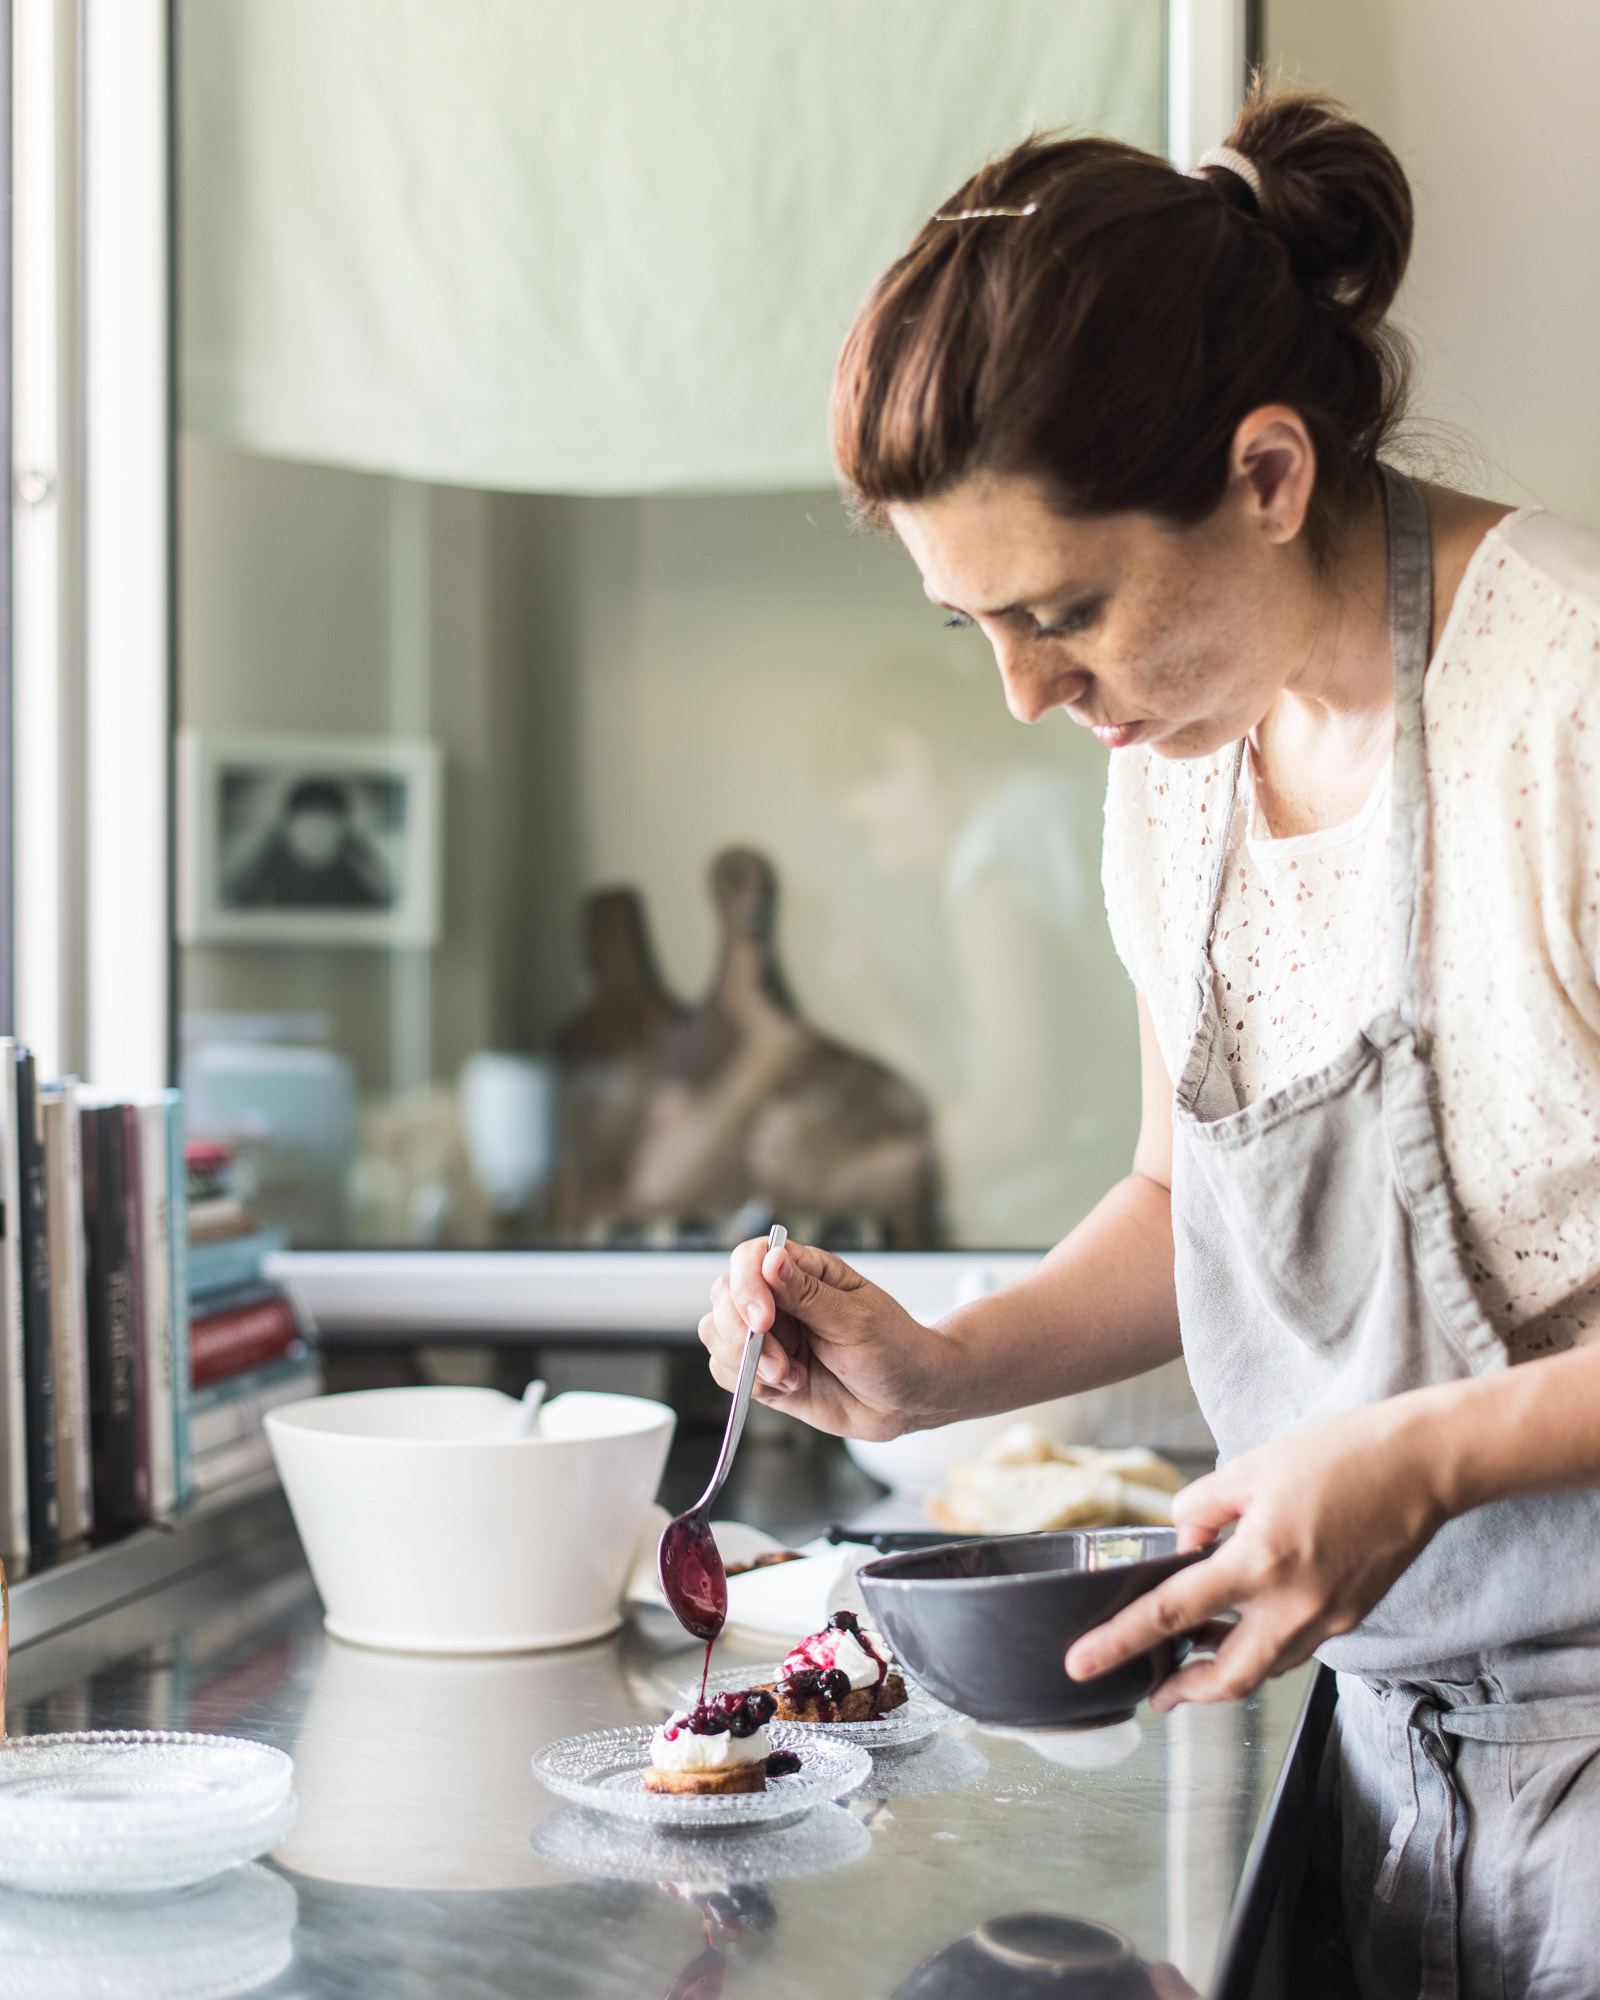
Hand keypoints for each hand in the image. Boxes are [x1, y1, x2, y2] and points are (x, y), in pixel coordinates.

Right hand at [699, 1237, 946, 1439]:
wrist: (909, 1400)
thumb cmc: (896, 1349)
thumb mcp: (857, 1319)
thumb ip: (808, 1294)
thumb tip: (770, 1260)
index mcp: (806, 1271)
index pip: (749, 1259)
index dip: (746, 1285)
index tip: (764, 1319)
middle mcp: (780, 1299)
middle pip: (723, 1296)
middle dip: (741, 1333)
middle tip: (779, 1364)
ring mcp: (770, 1335)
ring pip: (717, 1334)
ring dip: (745, 1362)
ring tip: (790, 1376)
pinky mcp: (764, 1371)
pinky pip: (725, 1371)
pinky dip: (747, 1383)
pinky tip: (788, 1385)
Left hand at [1063, 1395, 1451, 1706]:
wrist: (1421, 1466)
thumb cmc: (1340, 1457)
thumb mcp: (1251, 1467)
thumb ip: (1203, 1506)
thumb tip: (1183, 1539)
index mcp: (1259, 1560)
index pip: (1172, 1613)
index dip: (1119, 1642)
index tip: (1081, 1663)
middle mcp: (1293, 1603)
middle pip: (1225, 1677)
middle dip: (1182, 1691)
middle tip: (1152, 1690)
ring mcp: (1327, 1618)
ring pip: (1262, 1669)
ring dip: (1221, 1669)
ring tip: (1191, 1653)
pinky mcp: (1349, 1617)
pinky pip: (1293, 1648)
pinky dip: (1260, 1646)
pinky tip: (1242, 1624)